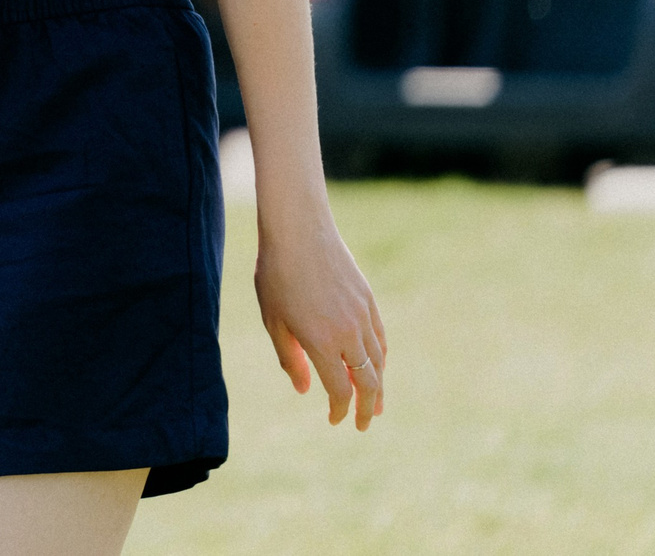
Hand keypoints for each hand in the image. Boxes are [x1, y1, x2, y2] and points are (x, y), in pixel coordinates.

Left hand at [255, 214, 386, 430]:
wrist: (299, 231)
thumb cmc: (277, 275)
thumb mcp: (274, 320)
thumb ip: (290, 359)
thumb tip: (305, 390)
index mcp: (322, 342)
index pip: (340, 390)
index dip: (339, 410)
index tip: (335, 420)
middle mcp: (348, 333)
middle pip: (368, 382)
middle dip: (366, 407)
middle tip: (363, 423)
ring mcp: (363, 316)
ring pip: (379, 360)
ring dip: (378, 385)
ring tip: (375, 403)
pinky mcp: (369, 300)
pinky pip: (380, 338)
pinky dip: (380, 357)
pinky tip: (376, 365)